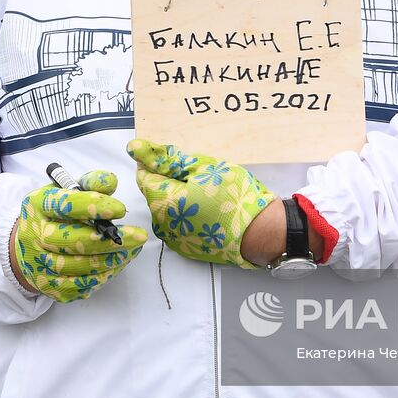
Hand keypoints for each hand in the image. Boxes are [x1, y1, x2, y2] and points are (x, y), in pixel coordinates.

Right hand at [11, 171, 146, 302]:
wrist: (28, 246)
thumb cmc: (55, 214)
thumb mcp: (67, 191)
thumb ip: (89, 183)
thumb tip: (110, 181)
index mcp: (38, 206)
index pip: (65, 205)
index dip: (94, 207)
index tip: (121, 209)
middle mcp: (34, 235)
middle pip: (72, 241)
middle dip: (109, 240)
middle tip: (139, 236)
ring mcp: (40, 265)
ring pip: (79, 266)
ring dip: (111, 259)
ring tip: (133, 250)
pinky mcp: (50, 287)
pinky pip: (80, 285)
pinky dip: (103, 276)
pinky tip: (118, 264)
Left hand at [128, 139, 274, 268]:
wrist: (261, 232)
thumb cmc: (236, 197)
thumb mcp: (203, 167)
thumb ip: (166, 159)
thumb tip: (135, 149)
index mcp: (163, 202)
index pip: (144, 176)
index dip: (158, 164)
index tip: (178, 160)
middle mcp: (162, 225)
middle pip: (155, 193)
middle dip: (171, 181)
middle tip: (200, 176)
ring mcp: (173, 239)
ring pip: (166, 209)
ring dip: (178, 197)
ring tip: (206, 194)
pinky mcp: (184, 248)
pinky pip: (177, 224)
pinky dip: (186, 214)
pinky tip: (207, 210)